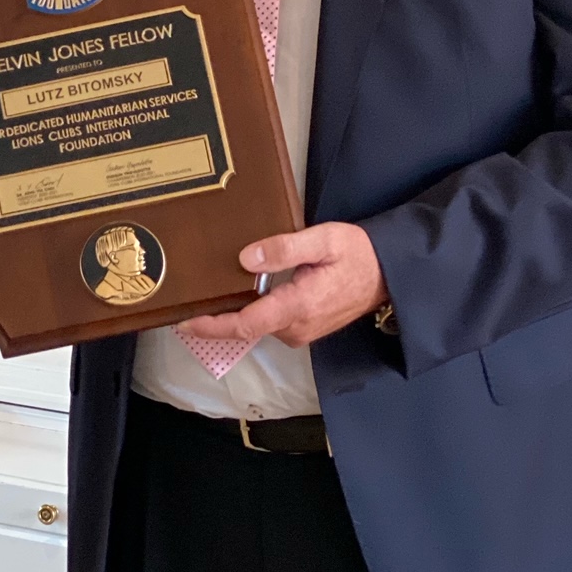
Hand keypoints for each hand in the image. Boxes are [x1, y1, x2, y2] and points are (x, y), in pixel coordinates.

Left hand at [180, 223, 387, 349]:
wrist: (387, 274)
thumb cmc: (356, 253)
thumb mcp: (323, 240)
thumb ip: (284, 249)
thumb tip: (246, 259)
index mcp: (298, 306)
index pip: (246, 324)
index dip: (213, 326)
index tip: (184, 322)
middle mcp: (296, 327)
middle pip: (246, 327)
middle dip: (215, 319)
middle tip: (185, 301)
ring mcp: (301, 331)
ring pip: (257, 325)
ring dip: (232, 315)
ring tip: (205, 295)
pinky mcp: (304, 328)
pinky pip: (269, 323)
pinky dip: (250, 313)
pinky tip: (238, 295)